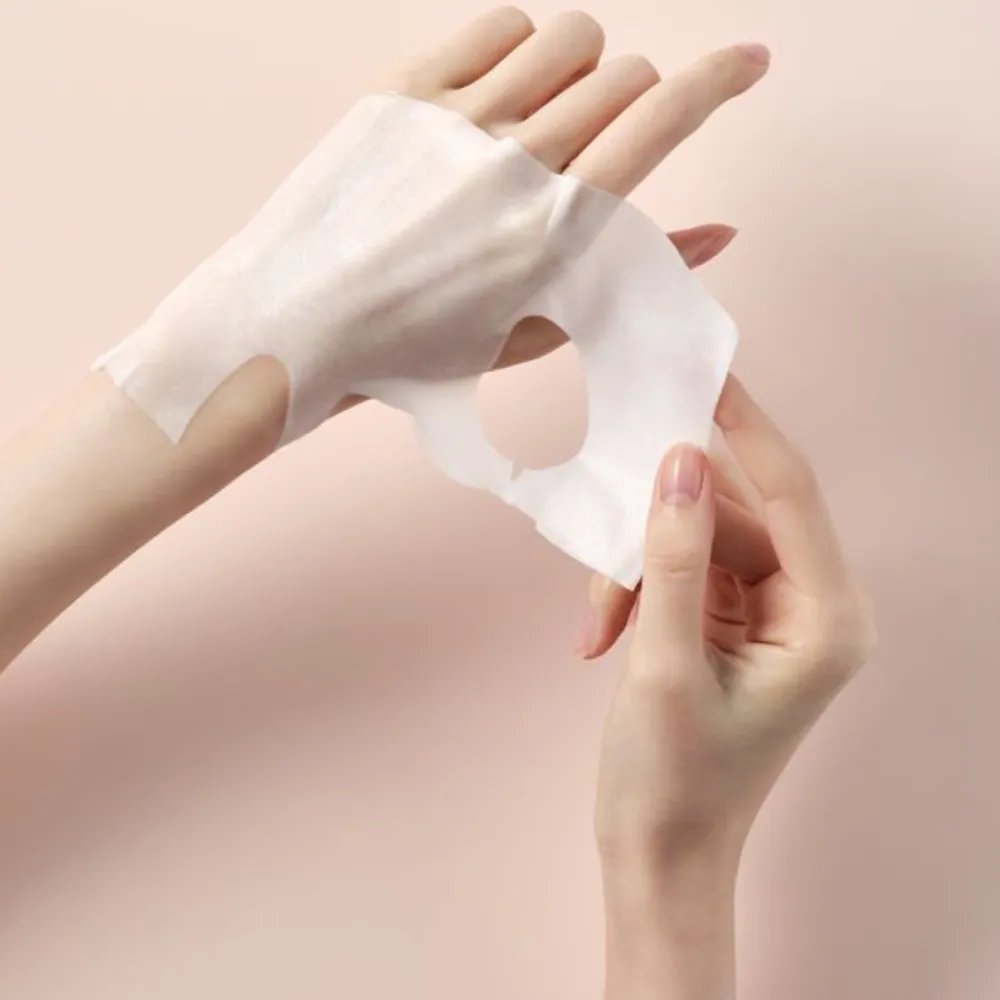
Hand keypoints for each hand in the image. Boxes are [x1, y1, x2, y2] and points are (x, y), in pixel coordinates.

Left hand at [327, 8, 767, 411]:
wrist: (303, 327)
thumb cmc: (420, 351)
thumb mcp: (535, 331)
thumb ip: (629, 271)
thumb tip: (720, 233)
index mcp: (554, 228)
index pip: (663, 121)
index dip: (722, 81)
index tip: (750, 61)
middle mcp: (515, 161)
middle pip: (623, 76)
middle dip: (635, 99)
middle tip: (599, 141)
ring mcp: (458, 120)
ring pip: (568, 39)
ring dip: (582, 68)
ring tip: (549, 117)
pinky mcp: (406, 93)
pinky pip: (498, 29)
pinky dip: (520, 50)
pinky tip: (502, 96)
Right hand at [592, 376, 876, 861]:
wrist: (656, 852)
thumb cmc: (671, 778)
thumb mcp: (662, 661)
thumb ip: (673, 556)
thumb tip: (682, 460)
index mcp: (827, 618)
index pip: (791, 493)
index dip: (746, 428)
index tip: (703, 372)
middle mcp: (811, 607)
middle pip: (733, 517)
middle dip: (659, 532)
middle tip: (602, 542)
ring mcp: (770, 613)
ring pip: (698, 540)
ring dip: (638, 568)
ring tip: (600, 621)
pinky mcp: (731, 620)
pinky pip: (683, 568)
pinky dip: (636, 587)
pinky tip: (600, 632)